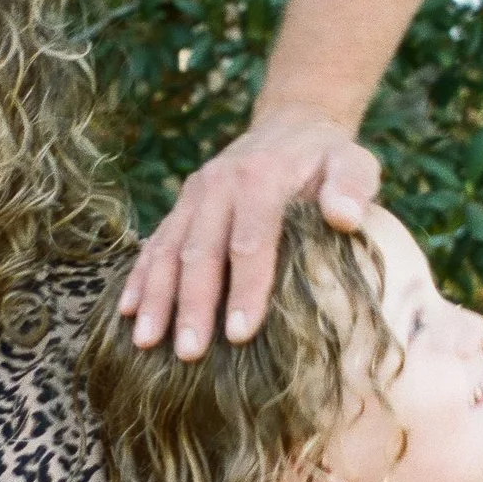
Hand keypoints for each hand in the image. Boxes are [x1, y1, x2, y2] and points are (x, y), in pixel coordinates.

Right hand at [118, 107, 380, 358]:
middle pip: (201, 252)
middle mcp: (218, 185)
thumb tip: (344, 217)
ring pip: (168, 250)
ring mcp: (194, 196)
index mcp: (260, 178)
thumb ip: (352, 185)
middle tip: (190, 354)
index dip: (245, 289)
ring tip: (147, 342)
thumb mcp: (354, 162)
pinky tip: (128, 314)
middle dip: (193, 305)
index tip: (240, 335)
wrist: (290, 127)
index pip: (250, 241)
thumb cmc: (327, 160)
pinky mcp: (180, 207)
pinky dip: (139, 279)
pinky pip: (154, 244)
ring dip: (157, 298)